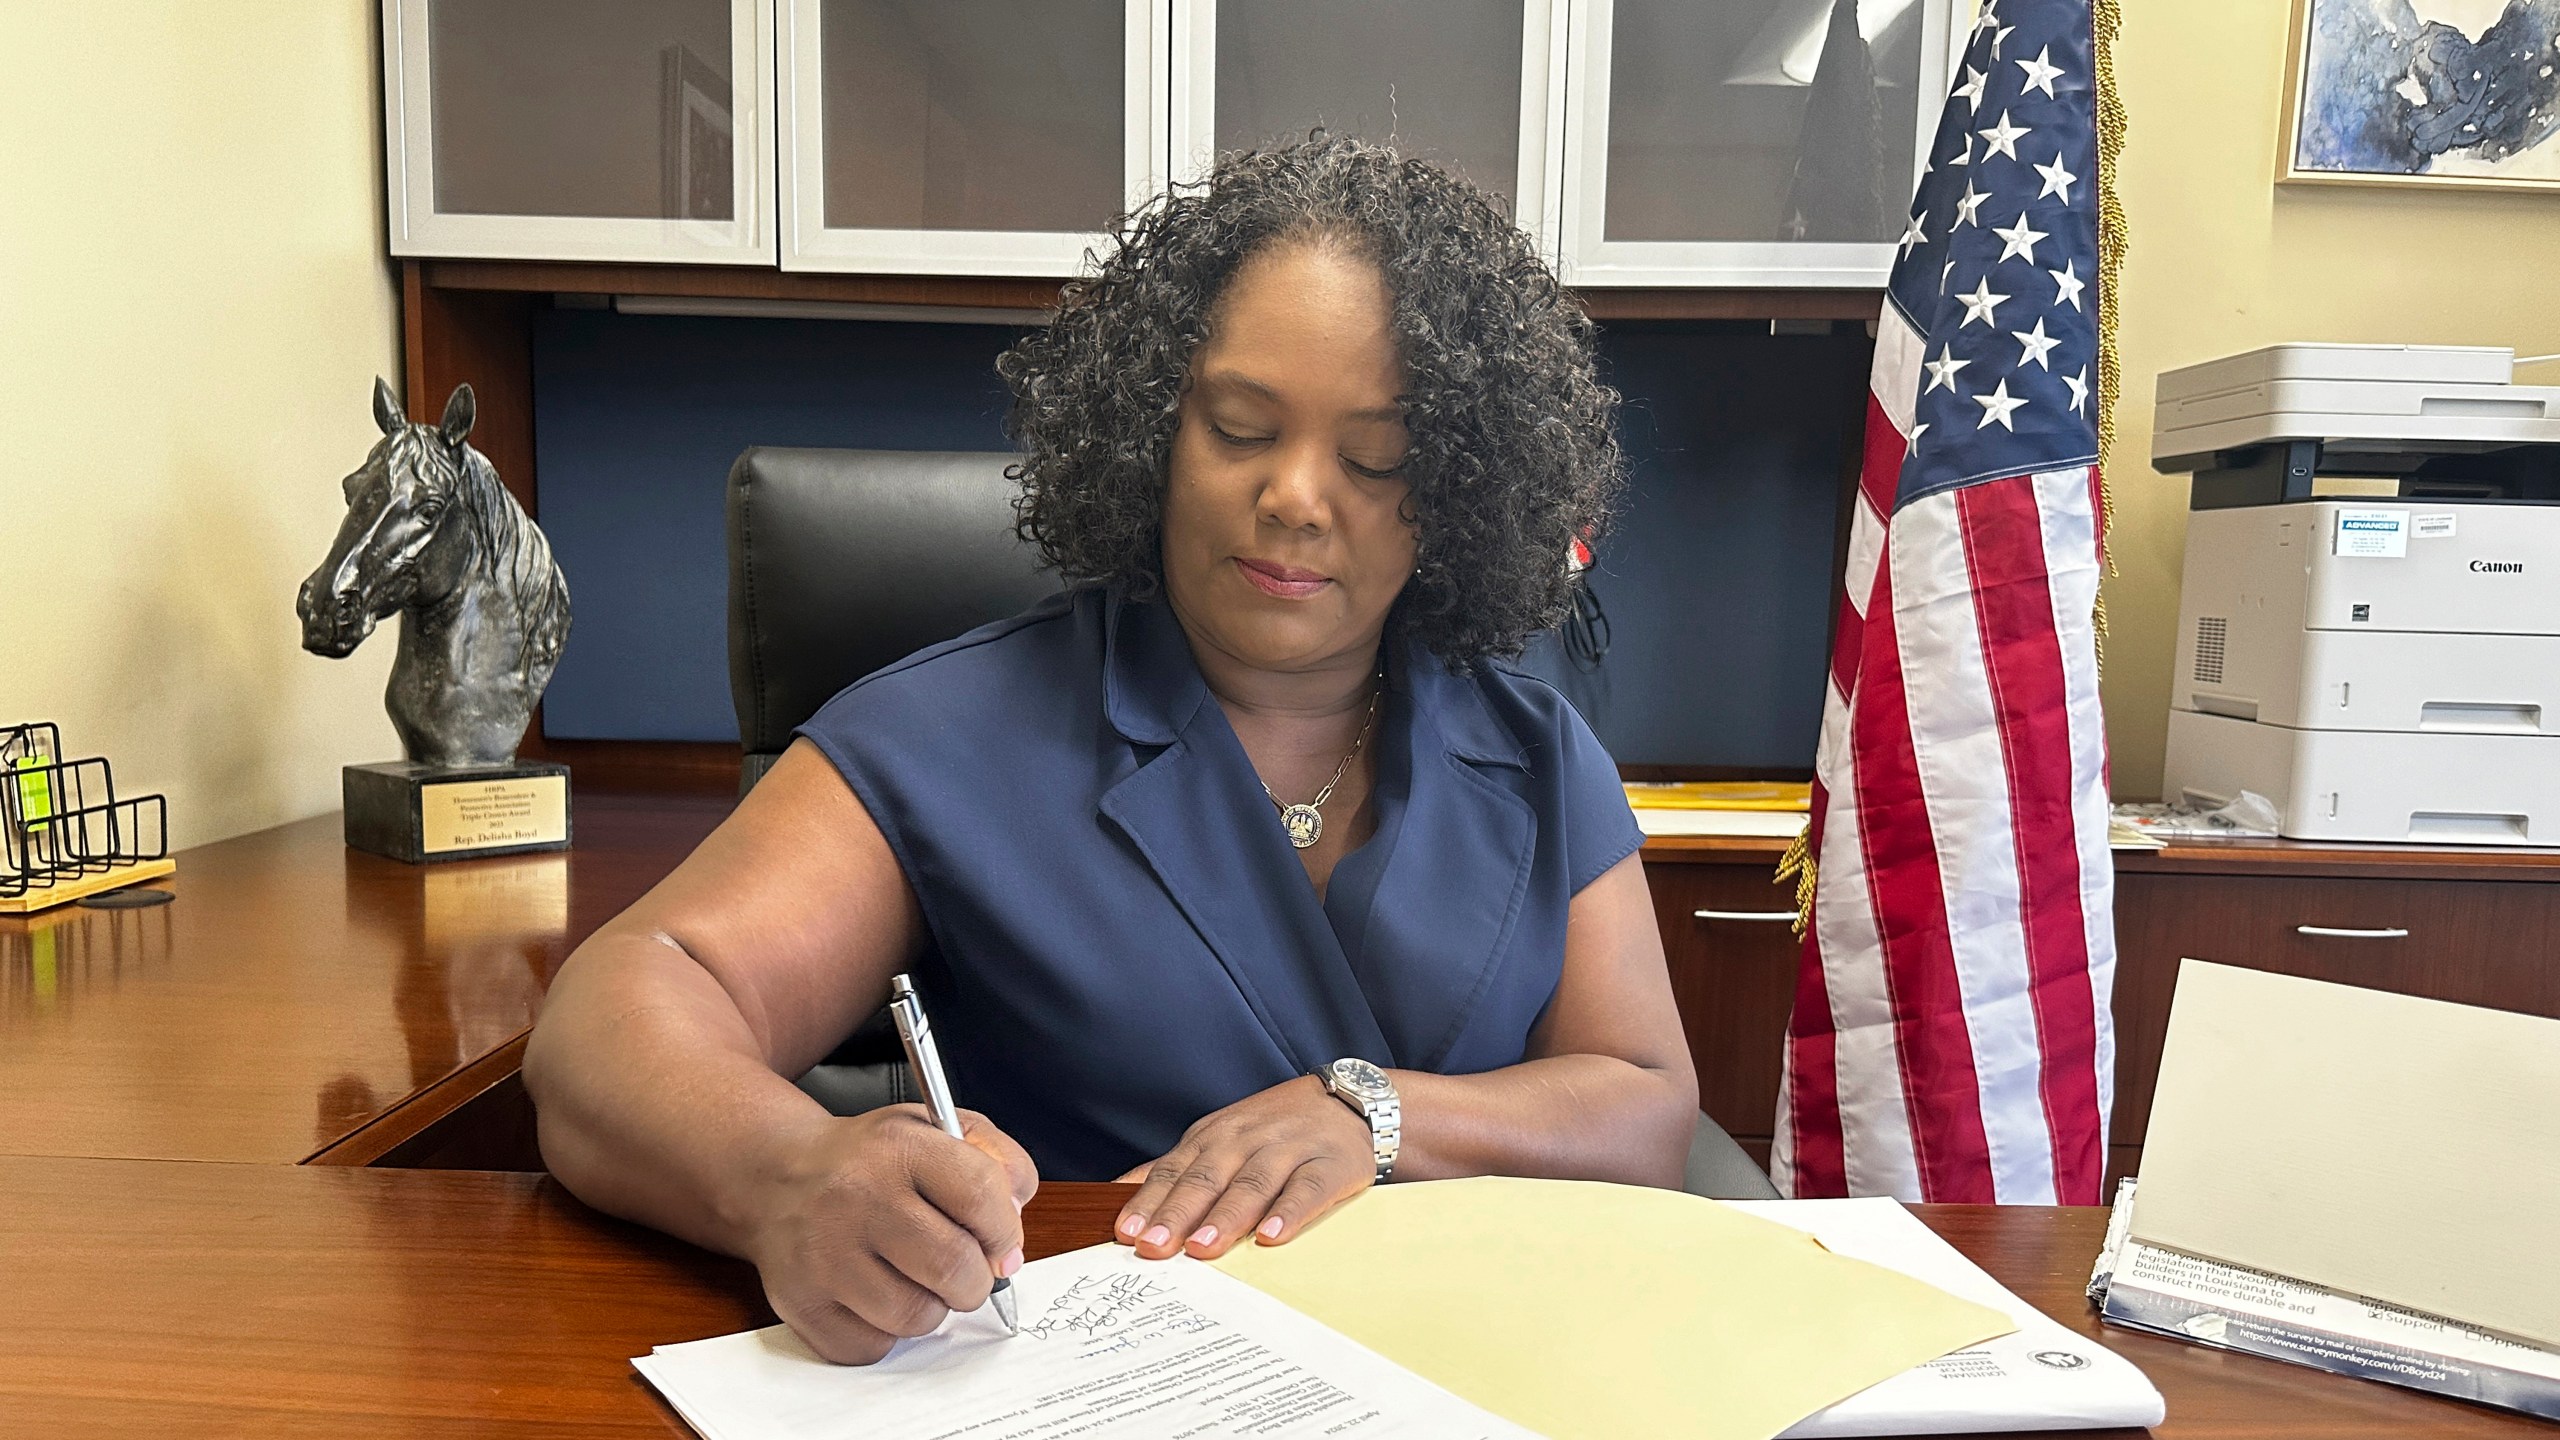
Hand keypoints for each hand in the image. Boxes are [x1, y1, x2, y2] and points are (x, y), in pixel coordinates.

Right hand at [745, 1106, 1037, 1364]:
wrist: (778, 1176)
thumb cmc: (873, 1161)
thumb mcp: (938, 1129)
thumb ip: (998, 1161)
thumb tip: (1015, 1227)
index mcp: (898, 1147)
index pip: (980, 1194)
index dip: (1005, 1231)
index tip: (1003, 1246)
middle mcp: (856, 1196)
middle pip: (954, 1266)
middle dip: (976, 1280)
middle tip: (966, 1273)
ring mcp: (823, 1253)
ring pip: (917, 1316)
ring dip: (932, 1307)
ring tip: (915, 1279)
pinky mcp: (800, 1301)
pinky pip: (872, 1346)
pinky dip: (885, 1332)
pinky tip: (875, 1297)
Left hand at [1113, 1076, 1374, 1260]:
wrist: (1348, 1101)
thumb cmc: (1275, 1129)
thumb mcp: (1220, 1138)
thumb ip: (1176, 1169)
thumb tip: (1119, 1195)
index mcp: (1214, 1137)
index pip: (1174, 1170)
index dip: (1149, 1202)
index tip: (1126, 1235)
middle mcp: (1246, 1140)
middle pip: (1206, 1178)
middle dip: (1177, 1213)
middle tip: (1153, 1247)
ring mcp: (1288, 1150)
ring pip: (1252, 1184)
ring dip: (1225, 1216)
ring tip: (1202, 1247)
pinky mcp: (1329, 1165)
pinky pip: (1307, 1190)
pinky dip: (1288, 1213)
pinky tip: (1271, 1237)